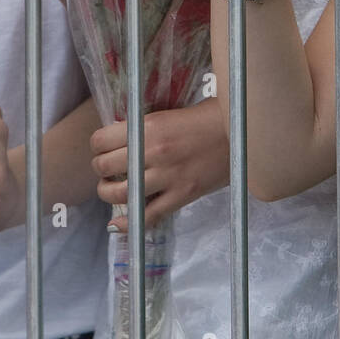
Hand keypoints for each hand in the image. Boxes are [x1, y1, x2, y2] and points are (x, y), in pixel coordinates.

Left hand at [89, 102, 228, 230]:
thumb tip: (119, 139)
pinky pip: (147, 216)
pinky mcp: (182, 195)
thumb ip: (144, 128)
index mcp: (148, 126)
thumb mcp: (169, 113)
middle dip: (100, 170)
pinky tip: (116, 225)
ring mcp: (167, 176)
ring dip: (108, 194)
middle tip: (107, 170)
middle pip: (105, 166)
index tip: (102, 149)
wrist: (243, 131)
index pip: (101, 140)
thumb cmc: (209, 116)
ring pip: (120, 194)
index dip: (96, 146)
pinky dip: (127, 224)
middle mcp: (153, 151)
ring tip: (112, 191)